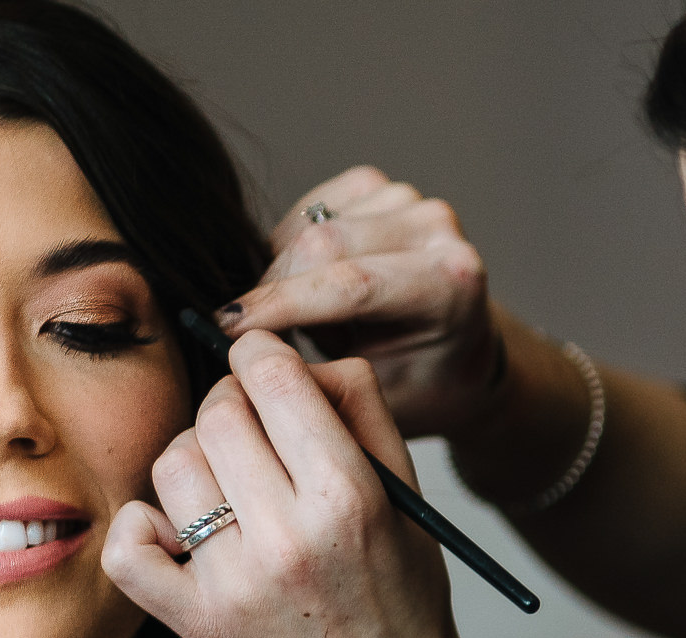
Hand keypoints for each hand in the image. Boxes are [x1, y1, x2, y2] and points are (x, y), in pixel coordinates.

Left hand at [103, 330, 462, 637]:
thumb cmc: (400, 596)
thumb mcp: (405, 496)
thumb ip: (362, 409)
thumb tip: (299, 356)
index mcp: (348, 496)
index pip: (273, 377)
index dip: (261, 356)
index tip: (263, 368)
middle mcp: (289, 537)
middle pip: (216, 413)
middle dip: (231, 405)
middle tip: (251, 433)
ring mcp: (235, 583)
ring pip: (172, 465)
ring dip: (193, 460)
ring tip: (225, 486)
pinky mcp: (195, 622)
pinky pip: (128, 545)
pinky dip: (141, 526)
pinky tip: (176, 529)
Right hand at [220, 167, 502, 439]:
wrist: (457, 354)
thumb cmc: (419, 385)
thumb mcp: (377, 400)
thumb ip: (321, 373)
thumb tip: (250, 351)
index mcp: (450, 284)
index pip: (352, 285)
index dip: (281, 304)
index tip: (228, 328)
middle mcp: (436, 230)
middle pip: (322, 244)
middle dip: (272, 290)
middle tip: (248, 336)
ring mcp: (409, 201)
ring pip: (309, 227)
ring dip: (285, 274)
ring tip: (303, 320)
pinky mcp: (380, 188)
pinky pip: (308, 211)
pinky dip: (291, 248)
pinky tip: (309, 283)